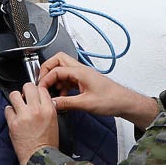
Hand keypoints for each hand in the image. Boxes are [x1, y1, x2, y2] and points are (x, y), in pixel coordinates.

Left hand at [5, 81, 59, 164]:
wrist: (40, 157)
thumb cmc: (48, 142)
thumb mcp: (54, 121)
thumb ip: (48, 108)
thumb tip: (41, 99)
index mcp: (49, 109)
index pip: (42, 89)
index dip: (37, 91)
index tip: (34, 95)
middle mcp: (36, 110)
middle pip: (28, 87)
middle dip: (25, 91)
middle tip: (25, 97)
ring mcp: (23, 116)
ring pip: (14, 95)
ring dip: (16, 99)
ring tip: (18, 105)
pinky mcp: (13, 123)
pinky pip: (7, 109)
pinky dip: (10, 112)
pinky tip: (14, 117)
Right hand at [39, 53, 158, 129]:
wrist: (124, 102)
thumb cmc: (111, 100)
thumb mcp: (85, 104)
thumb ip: (66, 103)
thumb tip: (51, 103)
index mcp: (81, 72)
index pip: (56, 69)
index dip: (46, 78)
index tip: (41, 89)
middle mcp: (81, 70)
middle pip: (58, 60)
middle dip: (47, 70)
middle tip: (43, 83)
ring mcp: (83, 75)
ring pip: (63, 69)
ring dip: (55, 79)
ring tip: (53, 92)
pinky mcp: (84, 82)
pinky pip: (68, 79)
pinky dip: (62, 85)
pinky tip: (63, 96)